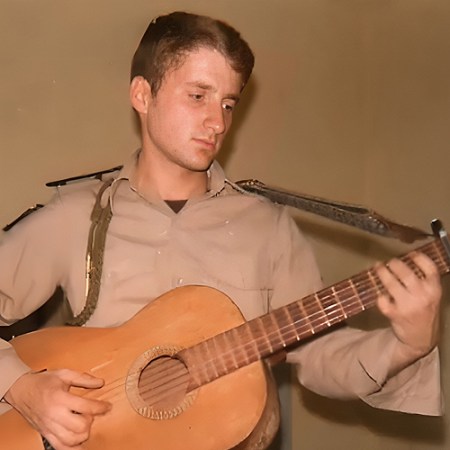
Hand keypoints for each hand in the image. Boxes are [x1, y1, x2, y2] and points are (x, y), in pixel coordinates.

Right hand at [4, 369, 110, 449]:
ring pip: (71, 440)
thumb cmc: (43, 382)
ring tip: (84, 424)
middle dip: (91, 421)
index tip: (107, 406)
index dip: (101, 407)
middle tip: (91, 414)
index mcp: (60, 398)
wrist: (21, 390)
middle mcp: (54, 414)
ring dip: (83, 434)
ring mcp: (49, 426)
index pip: (86, 407)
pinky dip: (72, 448)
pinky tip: (79, 441)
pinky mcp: (45, 433)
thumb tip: (100, 383)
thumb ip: (83, 378)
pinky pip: (60, 447)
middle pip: (80, 426)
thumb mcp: (64, 374)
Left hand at [376, 251, 441, 370]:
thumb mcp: (432, 296)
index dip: (419, 258)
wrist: (421, 339)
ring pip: (390, 283)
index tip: (411, 254)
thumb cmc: (425, 312)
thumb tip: (407, 261)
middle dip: (394, 264)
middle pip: (406, 273)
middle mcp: (423, 296)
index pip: (430, 268)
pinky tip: (381, 294)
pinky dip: (380, 295)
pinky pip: (382, 299)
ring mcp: (408, 306)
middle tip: (389, 262)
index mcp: (434, 290)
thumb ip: (424, 281)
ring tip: (378, 268)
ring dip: (382, 273)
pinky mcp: (395, 314)